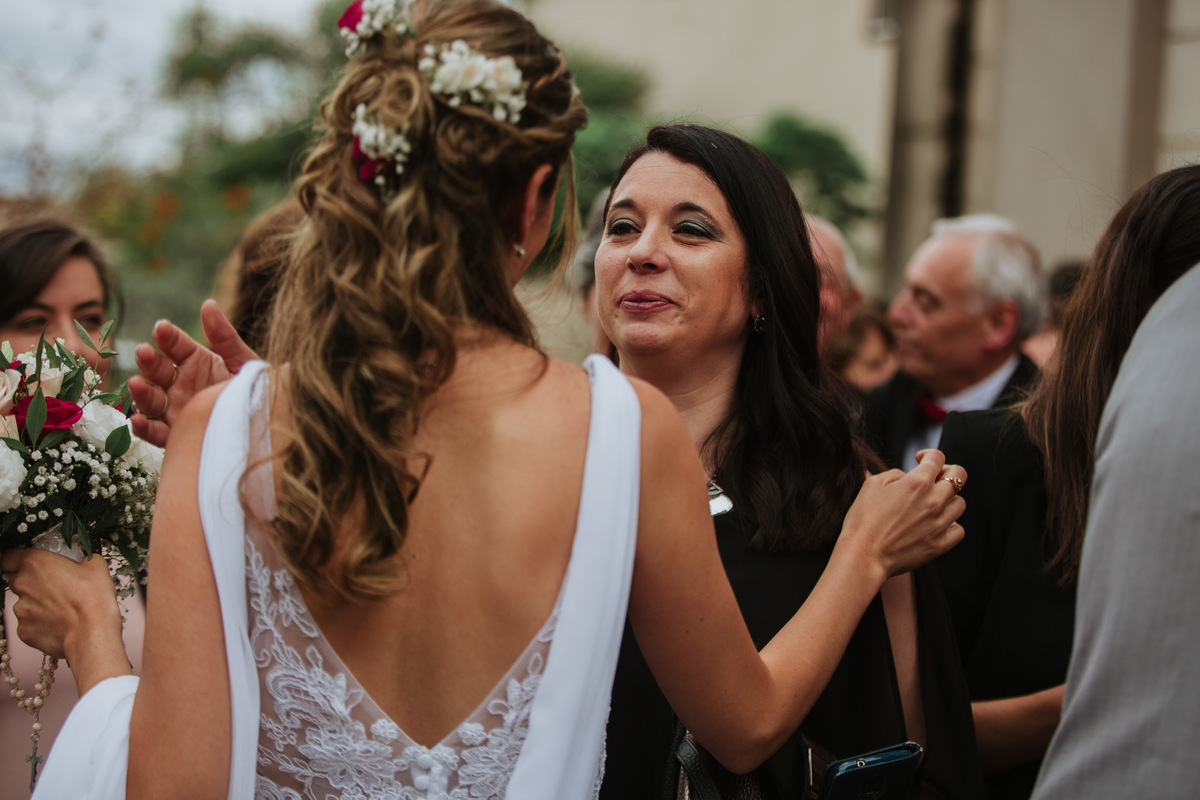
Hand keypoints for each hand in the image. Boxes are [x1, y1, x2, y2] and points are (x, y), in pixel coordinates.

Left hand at [1, 549, 121, 660]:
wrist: (92, 632)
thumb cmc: (93, 598)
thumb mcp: (95, 565)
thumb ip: (82, 559)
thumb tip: (83, 563)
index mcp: (35, 563)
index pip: (8, 557)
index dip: (16, 559)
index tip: (26, 563)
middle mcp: (22, 585)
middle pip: (17, 580)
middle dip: (33, 582)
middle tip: (56, 586)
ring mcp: (21, 610)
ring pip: (25, 604)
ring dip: (39, 604)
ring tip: (63, 608)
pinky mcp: (24, 631)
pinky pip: (29, 624)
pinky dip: (41, 623)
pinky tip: (60, 623)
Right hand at [130, 300, 258, 446]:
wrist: (265, 427)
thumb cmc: (255, 392)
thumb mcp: (242, 363)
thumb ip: (224, 336)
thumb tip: (208, 304)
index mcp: (197, 362)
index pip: (176, 345)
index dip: (167, 337)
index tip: (162, 328)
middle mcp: (181, 384)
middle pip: (157, 370)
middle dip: (149, 361)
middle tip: (144, 352)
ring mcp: (175, 409)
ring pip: (151, 399)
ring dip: (141, 391)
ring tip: (136, 383)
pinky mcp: (176, 435)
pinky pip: (155, 433)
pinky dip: (143, 428)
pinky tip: (138, 421)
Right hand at [838, 449, 965, 579]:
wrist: (863, 555)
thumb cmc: (863, 520)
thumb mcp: (872, 485)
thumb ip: (895, 474)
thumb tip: (907, 477)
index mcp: (917, 482)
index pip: (937, 457)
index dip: (929, 455)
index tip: (921, 460)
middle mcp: (933, 500)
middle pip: (959, 476)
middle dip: (948, 471)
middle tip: (936, 478)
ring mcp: (939, 523)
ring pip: (960, 503)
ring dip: (949, 500)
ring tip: (933, 505)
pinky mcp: (940, 544)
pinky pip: (959, 529)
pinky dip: (951, 525)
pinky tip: (936, 525)